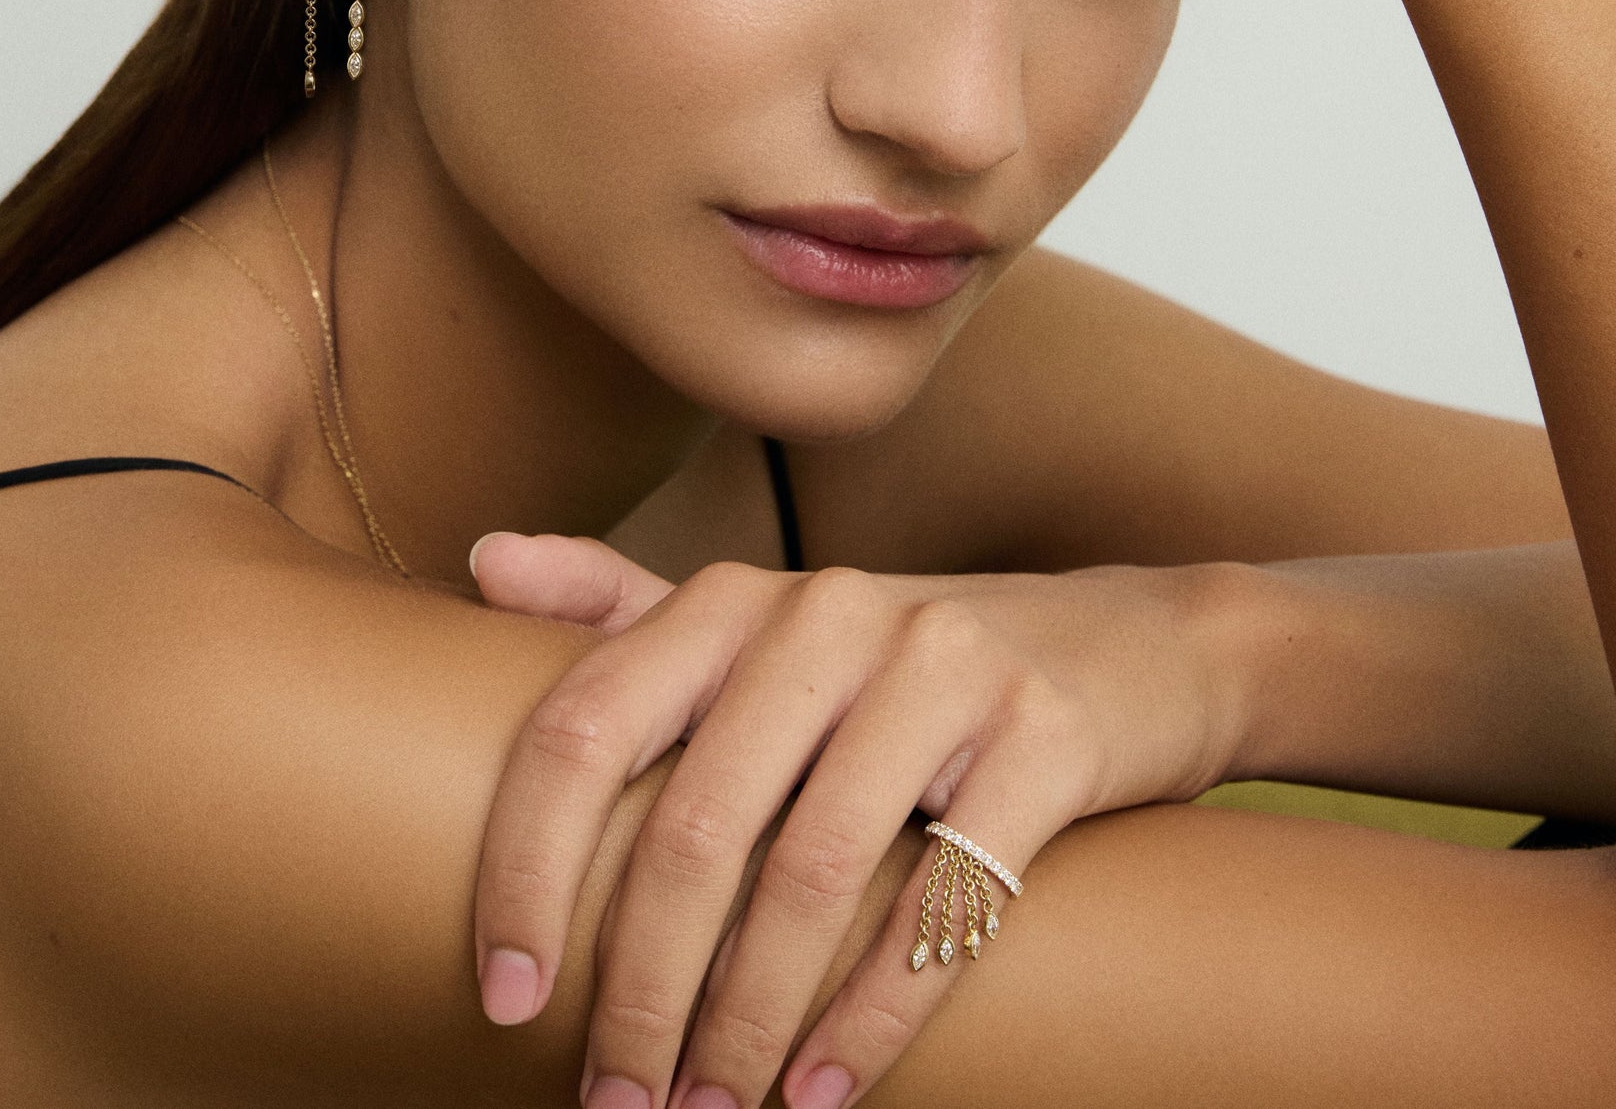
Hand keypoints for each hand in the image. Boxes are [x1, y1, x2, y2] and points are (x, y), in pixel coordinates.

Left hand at [470, 534, 1247, 1108]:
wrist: (1132, 644)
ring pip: (813, 872)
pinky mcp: (1045, 732)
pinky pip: (942, 897)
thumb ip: (624, 604)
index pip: (585, 725)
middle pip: (695, 824)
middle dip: (640, 990)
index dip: (523, 866)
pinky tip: (825, 1090)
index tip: (502, 998)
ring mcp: (945, 664)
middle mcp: (830, 610)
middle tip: (615, 1103)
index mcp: (737, 594)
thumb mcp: (767, 623)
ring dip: (748, 1024)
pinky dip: (875, 1015)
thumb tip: (482, 560)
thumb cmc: (908, 663)